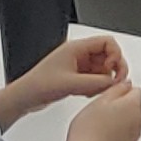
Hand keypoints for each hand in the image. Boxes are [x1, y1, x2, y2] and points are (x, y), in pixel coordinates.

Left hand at [0, 34, 129, 124]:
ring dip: (105, 79)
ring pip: (104, 68)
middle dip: (114, 69)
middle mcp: (79, 54)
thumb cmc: (38, 85)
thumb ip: (97, 82)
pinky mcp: (77, 76)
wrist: (24, 98)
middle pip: (109, 55)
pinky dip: (98, 86)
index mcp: (76, 48)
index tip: (112, 68)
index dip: (115, 54)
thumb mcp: (71, 83)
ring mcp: (79, 65)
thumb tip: (115, 82)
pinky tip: (88, 93)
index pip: (108, 42)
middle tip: (114, 81)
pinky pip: (97, 78)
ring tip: (97, 90)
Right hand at [58, 82, 140, 140]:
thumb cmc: (90, 129)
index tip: (109, 96)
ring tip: (101, 123)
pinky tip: (105, 134)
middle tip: (102, 110)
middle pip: (134, 105)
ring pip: (131, 119)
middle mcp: (140, 118)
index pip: (135, 89)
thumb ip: (117, 88)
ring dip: (121, 118)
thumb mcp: (100, 100)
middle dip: (122, 105)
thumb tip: (126, 84)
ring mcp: (136, 132)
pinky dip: (120, 131)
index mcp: (134, 104)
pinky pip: (128, 132)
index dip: (121, 91)